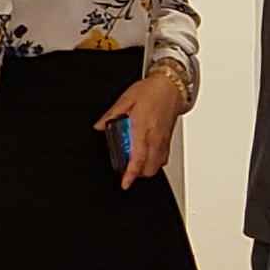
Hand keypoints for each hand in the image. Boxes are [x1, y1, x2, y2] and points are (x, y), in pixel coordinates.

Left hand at [95, 63, 187, 189]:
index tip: (125, 183)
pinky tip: (145, 153)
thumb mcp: (125, 100)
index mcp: (142, 128)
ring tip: (134, 159)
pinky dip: (153, 161)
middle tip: (125, 166)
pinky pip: (162, 157)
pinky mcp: (168, 139)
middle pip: (148, 168)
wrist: (170, 86)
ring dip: (145, 167)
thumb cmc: (151, 91)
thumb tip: (99, 125)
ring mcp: (163, 140)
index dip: (130, 174)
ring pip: (156, 165)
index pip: (137, 158)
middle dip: (137, 173)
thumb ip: (110, 115)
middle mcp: (155, 137)